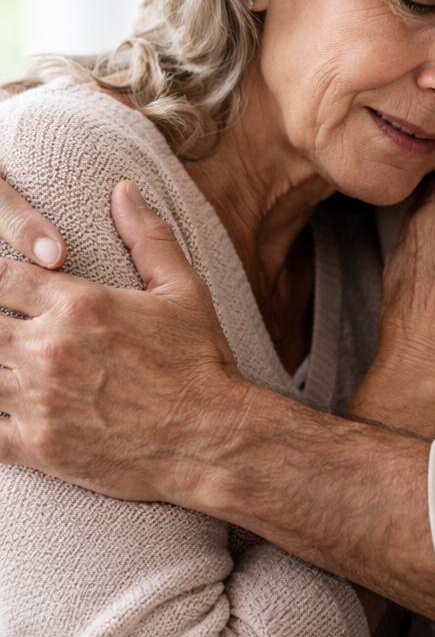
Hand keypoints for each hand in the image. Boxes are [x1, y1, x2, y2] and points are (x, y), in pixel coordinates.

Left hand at [0, 181, 251, 501]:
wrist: (212, 439)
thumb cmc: (201, 362)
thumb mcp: (183, 289)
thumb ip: (146, 237)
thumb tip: (123, 189)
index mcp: (80, 304)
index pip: (1, 276)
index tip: (7, 288)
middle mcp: (51, 348)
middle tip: (9, 330)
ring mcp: (40, 400)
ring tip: (8, 362)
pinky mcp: (38, 447)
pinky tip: (3, 409)